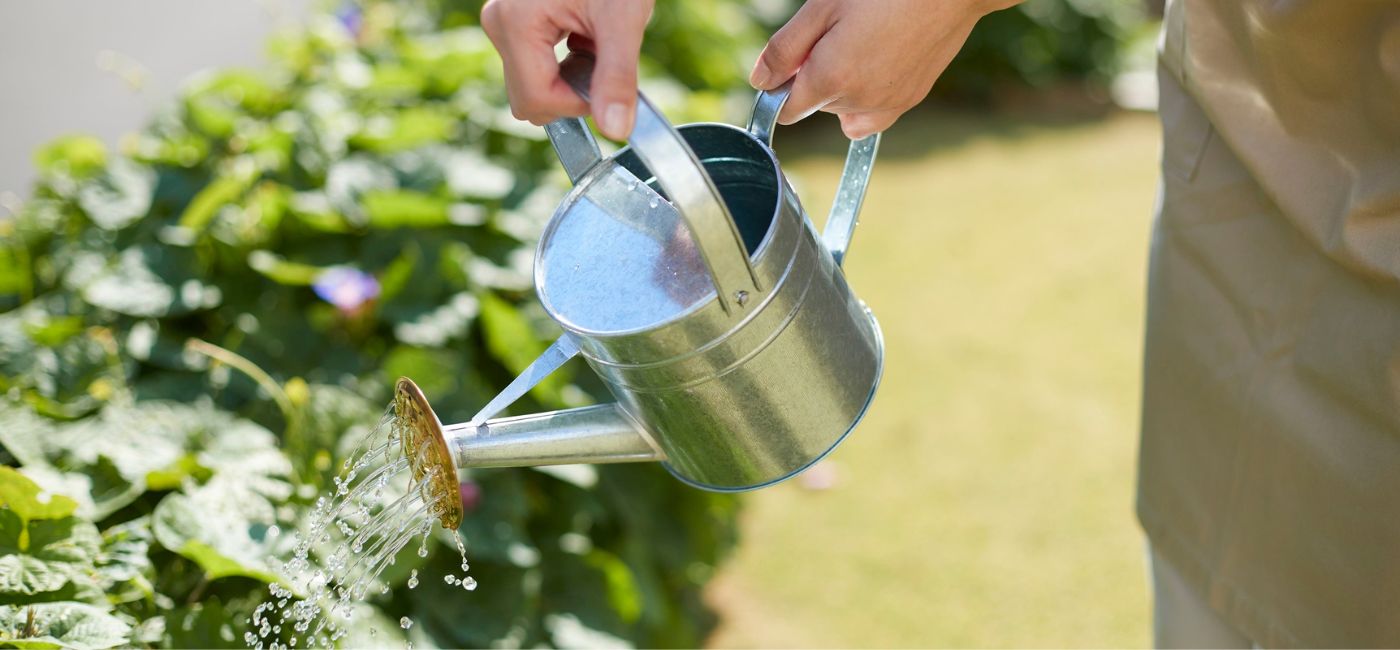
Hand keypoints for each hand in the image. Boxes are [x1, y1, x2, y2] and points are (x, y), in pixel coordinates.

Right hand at [480, 0, 653, 139]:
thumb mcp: (622, 18)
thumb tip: (614, 130)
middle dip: (573, 89)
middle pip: (530, 98)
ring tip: (595, 36)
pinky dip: (566, 61)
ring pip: (534, 83)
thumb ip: (617, 76)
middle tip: (602, 52)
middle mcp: (499, 23)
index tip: (608, 83)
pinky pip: (535, 64)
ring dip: (571, 75)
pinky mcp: (514, 22)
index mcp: (515, 23)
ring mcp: (504, 22)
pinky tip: (586, 32)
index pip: (536, 101)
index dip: (577, 105)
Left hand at [750, 0, 1017, 138]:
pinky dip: (868, 97)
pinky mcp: (911, 99)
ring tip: (862, 42)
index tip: (794, 57)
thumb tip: (760, 81)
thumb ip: (785, 49)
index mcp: (830, 79)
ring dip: (843, 86)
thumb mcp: (822, 7)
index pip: (786, 110)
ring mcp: (888, 104)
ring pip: (845, 110)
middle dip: (816, 77)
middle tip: (838, 32)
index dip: (782, 84)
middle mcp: (858, 102)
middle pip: (816, 106)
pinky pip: (875, 113)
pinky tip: (877, 62)